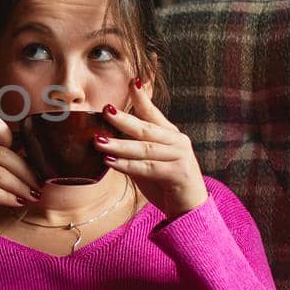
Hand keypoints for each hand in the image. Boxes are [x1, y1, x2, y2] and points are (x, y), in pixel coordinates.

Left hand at [93, 82, 207, 217]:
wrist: (190, 208)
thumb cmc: (165, 181)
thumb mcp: (147, 160)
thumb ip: (132, 148)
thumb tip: (102, 137)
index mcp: (169, 134)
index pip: (153, 112)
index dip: (142, 97)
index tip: (131, 81)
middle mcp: (177, 141)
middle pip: (146, 128)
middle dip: (124, 119)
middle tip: (105, 111)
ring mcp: (179, 157)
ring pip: (145, 148)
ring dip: (119, 145)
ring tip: (99, 141)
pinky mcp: (177, 174)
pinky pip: (148, 168)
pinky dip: (128, 165)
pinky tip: (111, 162)